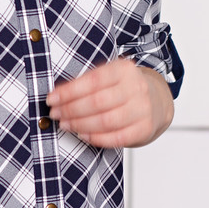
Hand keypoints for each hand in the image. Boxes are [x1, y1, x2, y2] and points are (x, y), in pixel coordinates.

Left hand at [45, 58, 173, 148]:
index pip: (92, 81)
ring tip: (66, 125)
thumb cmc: (124, 89)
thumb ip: (86, 82)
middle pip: (97, 102)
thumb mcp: (109, 76)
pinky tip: (83, 135)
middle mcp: (136, 87)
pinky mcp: (144, 129)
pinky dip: (96, 138)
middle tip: (56, 114)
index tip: (51, 99)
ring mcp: (143, 109)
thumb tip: (57, 95)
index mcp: (124, 69)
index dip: (68, 92)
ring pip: (105, 121)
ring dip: (80, 125)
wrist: (157, 101)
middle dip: (71, 110)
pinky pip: (116, 138)